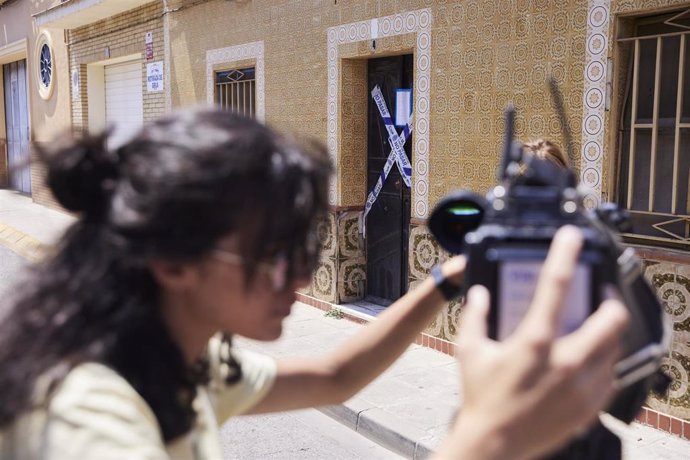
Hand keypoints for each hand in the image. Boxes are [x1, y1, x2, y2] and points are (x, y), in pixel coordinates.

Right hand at [437, 226, 629, 459]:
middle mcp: (566, 362)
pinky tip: (585, 362)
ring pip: (614, 348)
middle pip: (610, 319)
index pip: (556, 286)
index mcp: (535, 342)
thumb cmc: (480, 397)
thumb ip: (475, 317)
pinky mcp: (588, 407)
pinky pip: (608, 377)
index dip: (565, 254)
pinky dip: (602, 363)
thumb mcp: (469, 351)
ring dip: (605, 333)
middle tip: (598, 298)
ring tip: (591, 330)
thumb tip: (480, 294)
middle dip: (610, 302)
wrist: (493, 444)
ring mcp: (582, 387)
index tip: (571, 238)